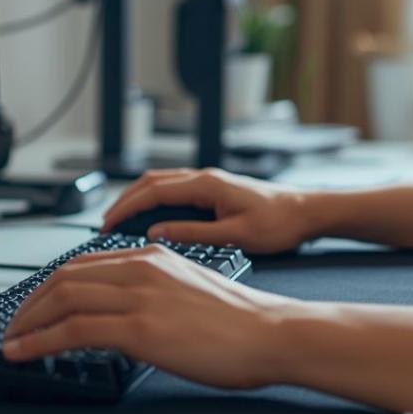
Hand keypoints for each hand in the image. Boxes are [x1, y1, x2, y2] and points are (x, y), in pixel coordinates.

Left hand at [2, 244, 289, 388]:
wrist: (271, 334)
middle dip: (29, 305)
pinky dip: (39, 341)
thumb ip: (155, 293)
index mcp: (154, 255)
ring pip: (62, 300)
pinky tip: (24, 354)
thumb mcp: (190, 292)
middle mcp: (142, 267)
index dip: (49, 287)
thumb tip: (127, 316)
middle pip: (63, 278)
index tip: (34, 307)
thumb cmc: (241, 322)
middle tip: (13, 327)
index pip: (83, 264)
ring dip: (26, 323)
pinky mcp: (140, 328)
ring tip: (10, 344)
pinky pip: (73, 329)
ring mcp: (139, 296)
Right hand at [102, 167, 316, 253]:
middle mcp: (205, 178)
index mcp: (207, 185)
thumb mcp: (235, 235)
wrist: (307, 213)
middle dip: (123, 202)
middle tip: (104, 226)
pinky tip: (150, 218)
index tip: (106, 226)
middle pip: (151, 183)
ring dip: (137, 199)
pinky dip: (155, 201)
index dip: (124, 209)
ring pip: (162, 184)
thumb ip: (194, 233)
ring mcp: (210, 182)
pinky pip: (175, 190)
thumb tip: (158, 234)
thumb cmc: (279, 224)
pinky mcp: (215, 190)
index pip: (153, 192)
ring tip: (119, 222)